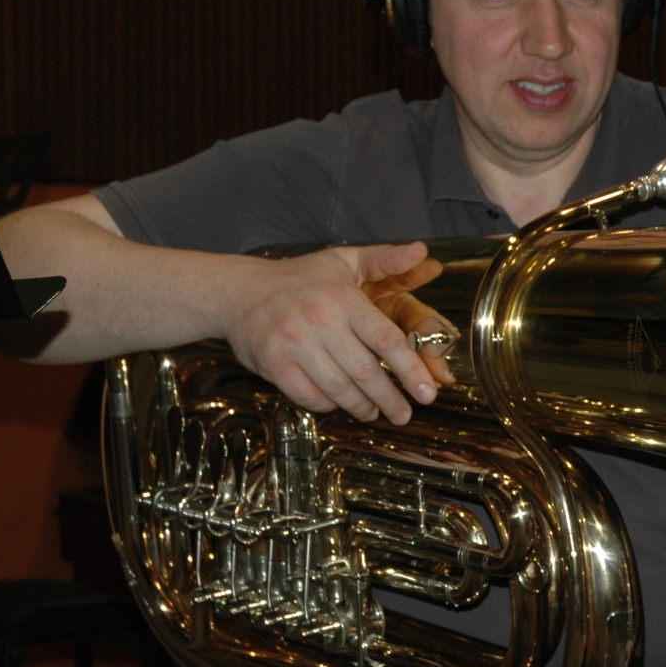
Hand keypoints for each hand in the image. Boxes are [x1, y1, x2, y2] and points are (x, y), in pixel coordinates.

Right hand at [223, 241, 455, 423]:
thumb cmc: (300, 278)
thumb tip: (423, 252)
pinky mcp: (274, 364)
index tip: (427, 393)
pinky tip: (338, 403)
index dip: (411, 371)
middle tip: (404, 414)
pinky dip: (328, 405)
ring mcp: (295, 345)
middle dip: (391, 399)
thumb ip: (386, 259)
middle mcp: (320, 321)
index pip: (387, 340)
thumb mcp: (344, 260)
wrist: (238, 291)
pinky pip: (309, 397)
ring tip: (374, 412)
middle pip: (366, 372)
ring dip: (362, 407)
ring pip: (339, 389)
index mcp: (343, 298)